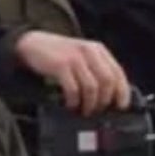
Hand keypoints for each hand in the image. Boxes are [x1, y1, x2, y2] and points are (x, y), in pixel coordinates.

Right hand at [14, 30, 130, 115]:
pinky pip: (73, 89)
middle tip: (97, 111)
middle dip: (104, 101)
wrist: (32, 44)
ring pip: (92, 88)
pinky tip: (71, 104)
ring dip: (89, 104)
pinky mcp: (61, 65)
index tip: (120, 107)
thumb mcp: (82, 57)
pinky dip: (74, 101)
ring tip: (84, 110)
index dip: (122, 93)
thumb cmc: (59, 55)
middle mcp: (89, 52)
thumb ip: (96, 71)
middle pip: (107, 82)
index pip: (118, 73)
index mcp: (98, 50)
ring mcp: (75, 58)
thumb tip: (110, 98)